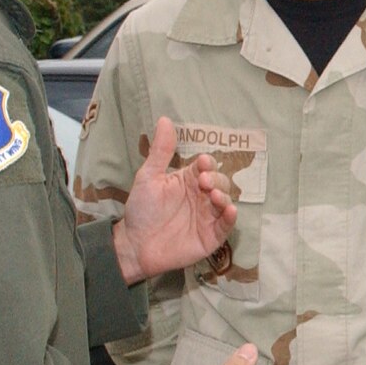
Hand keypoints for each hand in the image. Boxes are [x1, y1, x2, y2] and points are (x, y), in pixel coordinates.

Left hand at [112, 117, 237, 283]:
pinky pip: (227, 225)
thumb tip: (164, 119)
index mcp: (189, 180)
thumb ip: (160, 151)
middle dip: (216, 180)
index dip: (207, 164)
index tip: (201, 164)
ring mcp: (208, 216)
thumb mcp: (149, 177)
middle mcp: (202, 196)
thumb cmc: (142, 209)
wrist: (135, 245)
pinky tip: (229, 210)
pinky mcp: (212, 236)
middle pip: (220, 182)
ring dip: (224, 196)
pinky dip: (231, 218)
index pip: (206, 167)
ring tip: (214, 196)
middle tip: (203, 183)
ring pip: (226, 201)